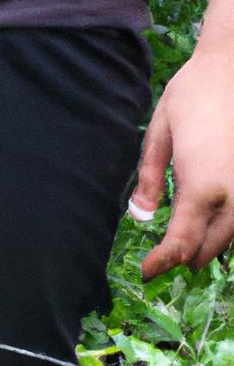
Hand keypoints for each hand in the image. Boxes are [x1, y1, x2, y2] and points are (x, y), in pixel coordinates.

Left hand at [132, 46, 233, 280]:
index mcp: (202, 186)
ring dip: (208, 245)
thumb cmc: (194, 93)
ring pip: (232, 236)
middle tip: (161, 261)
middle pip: (208, 247)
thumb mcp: (159, 134)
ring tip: (185, 250)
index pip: (181, 243)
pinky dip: (228, 226)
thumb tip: (140, 215)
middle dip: (184, 257)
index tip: (146, 272)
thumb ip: (149, 178)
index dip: (162, 263)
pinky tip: (211, 222)